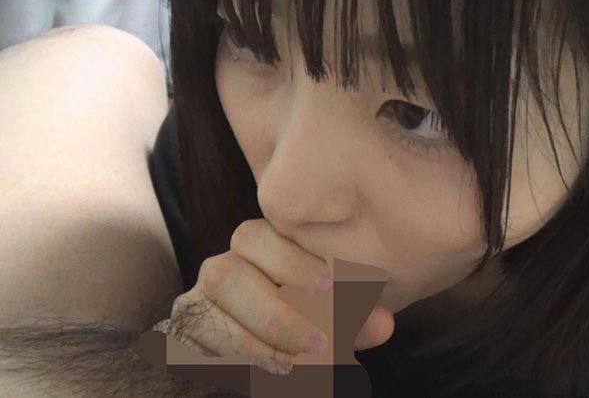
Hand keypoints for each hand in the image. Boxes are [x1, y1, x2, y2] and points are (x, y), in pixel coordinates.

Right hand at [156, 218, 393, 374]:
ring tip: (295, 367)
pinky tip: (269, 375)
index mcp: (257, 250)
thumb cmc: (308, 323)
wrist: (271, 353)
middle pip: (226, 275)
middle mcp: (221, 270)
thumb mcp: (335, 319)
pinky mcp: (182, 340)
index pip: (255, 236)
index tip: (328, 285)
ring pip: (208, 316)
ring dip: (256, 346)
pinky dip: (236, 364)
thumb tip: (383, 324)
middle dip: (274, 312)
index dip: (289, 260)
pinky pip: (196, 350)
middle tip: (317, 342)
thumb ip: (355, 319)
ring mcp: (197, 304)